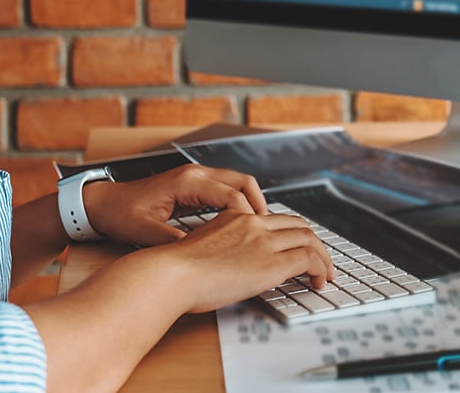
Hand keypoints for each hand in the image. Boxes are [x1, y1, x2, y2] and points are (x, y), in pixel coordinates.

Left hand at [82, 164, 267, 245]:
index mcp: (187, 182)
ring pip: (236, 183)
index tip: (257, 237)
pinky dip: (238, 203)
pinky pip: (225, 189)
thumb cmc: (120, 213)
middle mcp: (194, 174)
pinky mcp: (192, 185)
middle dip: (259, 204)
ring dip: (250, 203)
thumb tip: (200, 254)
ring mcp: (194, 177)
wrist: (102, 203)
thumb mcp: (145, 232)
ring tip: (260, 230)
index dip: (248, 217)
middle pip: (242, 181)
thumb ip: (174, 241)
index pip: (232, 195)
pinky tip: (241, 225)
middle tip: (268, 231)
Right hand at [164, 209, 335, 312]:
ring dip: (322, 257)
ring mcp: (263, 242)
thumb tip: (228, 261)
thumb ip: (221, 244)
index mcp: (235, 217)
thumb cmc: (177, 267)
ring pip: (309, 239)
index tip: (296, 246)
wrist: (173, 272)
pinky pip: (308, 260)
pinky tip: (318, 281)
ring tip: (325, 273)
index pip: (274, 218)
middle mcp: (253, 224)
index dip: (291, 231)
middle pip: (297, 224)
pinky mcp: (271, 264)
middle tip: (319, 259)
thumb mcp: (202, 244)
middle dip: (313, 241)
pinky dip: (320, 269)